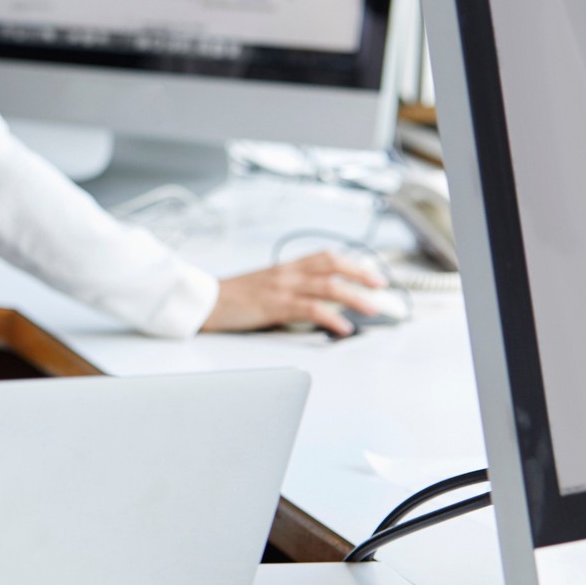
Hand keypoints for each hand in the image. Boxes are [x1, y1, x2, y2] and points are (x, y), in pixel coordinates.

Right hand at [201, 251, 387, 338]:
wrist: (205, 301)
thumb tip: (316, 302)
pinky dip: (332, 318)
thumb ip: (289, 288)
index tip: (371, 273)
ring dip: (355, 297)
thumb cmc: (232, 297)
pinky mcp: (275, 305)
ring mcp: (282, 288)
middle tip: (380, 286)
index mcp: (285, 267)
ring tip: (372, 308)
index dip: (352, 263)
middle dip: (361, 274)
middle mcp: (287, 273)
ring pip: (328, 286)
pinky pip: (311, 309)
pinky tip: (343, 327)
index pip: (325, 257)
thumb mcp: (264, 285)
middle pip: (332, 265)